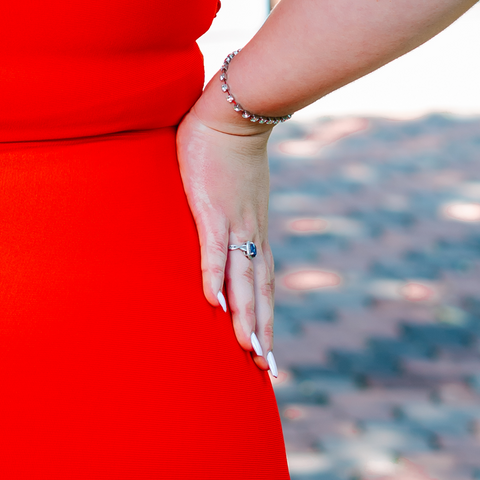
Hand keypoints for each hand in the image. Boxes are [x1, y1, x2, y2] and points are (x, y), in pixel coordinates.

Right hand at [176, 95, 277, 378]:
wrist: (233, 112)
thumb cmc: (228, 146)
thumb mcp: (233, 188)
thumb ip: (227, 208)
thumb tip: (219, 216)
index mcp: (254, 228)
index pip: (264, 281)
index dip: (266, 314)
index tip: (268, 348)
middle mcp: (249, 232)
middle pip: (259, 289)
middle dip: (262, 329)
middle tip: (266, 367)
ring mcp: (232, 222)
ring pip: (241, 277)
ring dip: (245, 314)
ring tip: (248, 349)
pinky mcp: (211, 209)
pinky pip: (213, 249)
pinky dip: (214, 276)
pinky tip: (213, 303)